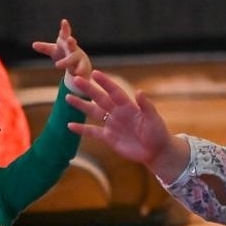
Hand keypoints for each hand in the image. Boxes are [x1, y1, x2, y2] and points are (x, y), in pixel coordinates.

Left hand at [33, 18, 91, 93]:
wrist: (80, 66)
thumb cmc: (65, 54)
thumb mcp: (54, 51)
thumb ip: (45, 48)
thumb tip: (33, 44)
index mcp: (66, 42)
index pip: (65, 34)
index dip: (65, 28)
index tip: (64, 21)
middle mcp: (74, 49)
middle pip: (71, 45)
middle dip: (71, 43)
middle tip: (70, 39)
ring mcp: (79, 58)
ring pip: (73, 59)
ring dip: (67, 61)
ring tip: (58, 65)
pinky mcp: (83, 67)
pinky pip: (81, 69)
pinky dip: (79, 71)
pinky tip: (77, 74)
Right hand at [66, 70, 186, 178]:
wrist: (156, 151)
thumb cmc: (158, 133)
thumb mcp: (154, 119)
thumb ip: (146, 106)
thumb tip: (139, 91)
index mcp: (128, 106)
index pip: (114, 91)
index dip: (105, 83)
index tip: (95, 73)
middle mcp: (118, 112)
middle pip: (100, 98)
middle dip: (88, 89)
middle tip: (76, 79)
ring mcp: (112, 124)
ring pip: (93, 112)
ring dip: (81, 105)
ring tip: (68, 97)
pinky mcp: (108, 137)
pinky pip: (92, 132)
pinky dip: (81, 129)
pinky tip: (70, 125)